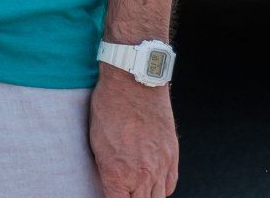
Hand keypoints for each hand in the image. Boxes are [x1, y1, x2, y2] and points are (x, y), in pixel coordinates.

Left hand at [89, 64, 178, 196]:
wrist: (134, 82)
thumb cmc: (108, 108)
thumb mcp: (96, 143)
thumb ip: (107, 171)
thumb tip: (110, 185)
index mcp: (117, 174)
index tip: (112, 195)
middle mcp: (142, 175)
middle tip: (124, 190)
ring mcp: (161, 166)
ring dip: (146, 196)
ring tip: (137, 189)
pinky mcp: (172, 155)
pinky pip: (169, 184)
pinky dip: (160, 188)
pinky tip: (152, 183)